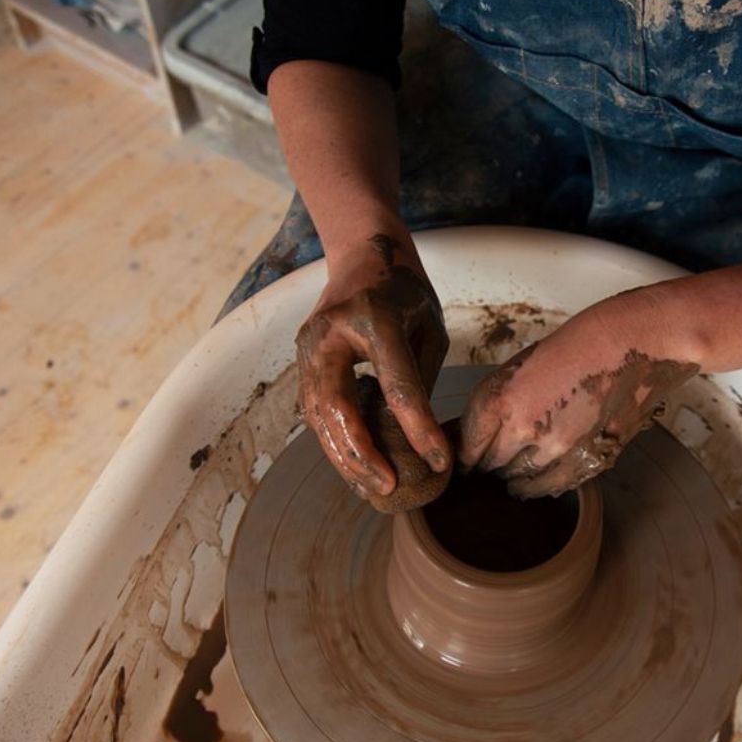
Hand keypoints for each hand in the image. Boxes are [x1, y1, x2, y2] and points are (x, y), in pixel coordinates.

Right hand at [295, 233, 450, 495]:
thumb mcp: (428, 326)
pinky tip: (356, 466)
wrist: (361, 253)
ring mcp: (309, 347)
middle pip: (338, 407)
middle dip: (362, 454)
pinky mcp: (302, 361)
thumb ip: (421, 377)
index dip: (418, 428)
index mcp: (373, 317)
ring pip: (319, 416)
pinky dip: (335, 442)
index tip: (439, 461)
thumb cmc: (404, 290)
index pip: (397, 385)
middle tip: (388, 487)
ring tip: (373, 487)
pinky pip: (317, 411)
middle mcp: (331, 334)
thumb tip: (416, 435)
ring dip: (344, 457)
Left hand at [459, 302, 697, 497]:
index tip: (465, 463)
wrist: (633, 342)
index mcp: (502, 397)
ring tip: (512, 479)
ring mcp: (557, 447)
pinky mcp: (586, 458)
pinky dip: (541, 487)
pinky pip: (554, 485)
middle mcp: (524, 427)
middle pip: (492, 464)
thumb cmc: (580, 343)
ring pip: (521, 479)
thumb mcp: (524, 365)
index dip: (466, 457)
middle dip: (489, 466)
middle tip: (488, 468)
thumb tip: (486, 429)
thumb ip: (502, 399)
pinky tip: (537, 484)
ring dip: (514, 479)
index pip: (470, 444)